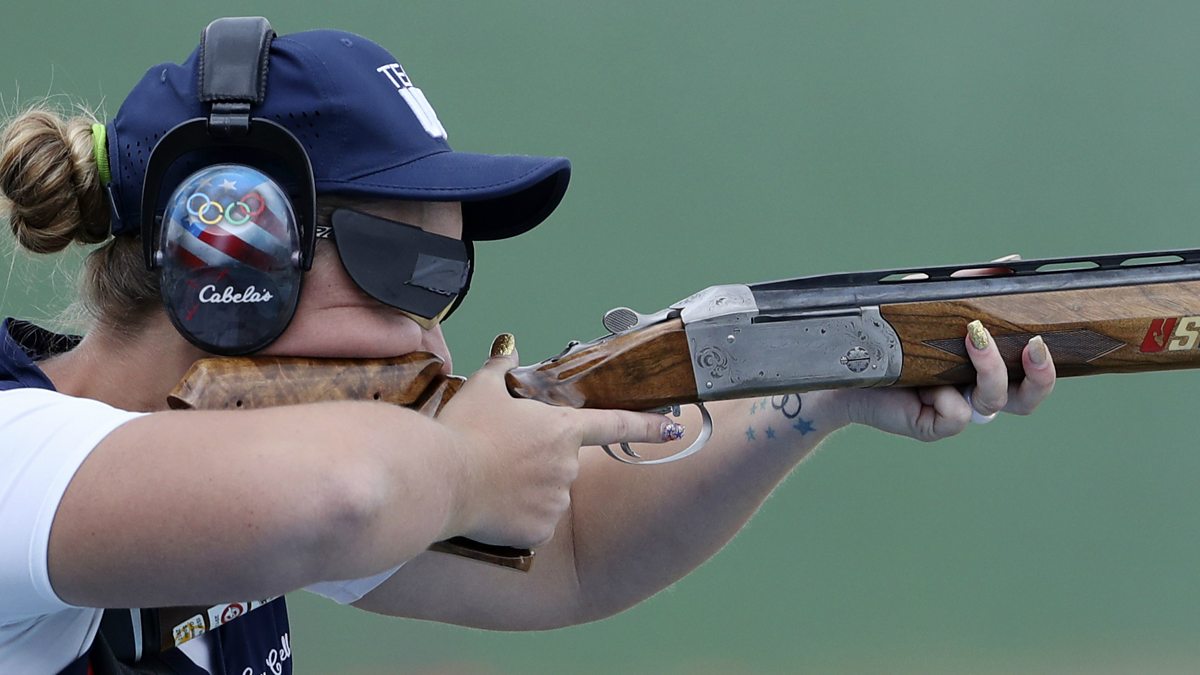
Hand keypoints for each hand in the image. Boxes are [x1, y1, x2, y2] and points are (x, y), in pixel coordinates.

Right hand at [437, 334, 674, 547]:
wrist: (440, 480)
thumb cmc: (463, 430)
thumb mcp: (481, 389)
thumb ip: (500, 367)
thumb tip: (508, 348)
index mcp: (561, 429)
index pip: (615, 425)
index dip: (646, 426)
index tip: (673, 428)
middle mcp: (567, 467)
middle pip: (562, 463)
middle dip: (538, 461)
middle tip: (500, 456)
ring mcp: (556, 501)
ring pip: (547, 495)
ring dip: (526, 490)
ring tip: (490, 480)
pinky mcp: (539, 532)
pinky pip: (533, 524)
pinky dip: (516, 519)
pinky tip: (492, 507)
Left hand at [830, 254, 1056, 440]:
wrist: (845, 363)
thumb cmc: (891, 333)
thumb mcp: (932, 303)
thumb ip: (968, 286)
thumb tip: (1010, 263)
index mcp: (984, 367)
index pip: (1030, 372)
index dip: (1046, 362)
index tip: (1045, 335)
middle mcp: (975, 392)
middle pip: (1028, 399)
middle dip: (1041, 376)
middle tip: (1034, 347)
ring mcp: (956, 411)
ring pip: (994, 404)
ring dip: (992, 370)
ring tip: (973, 338)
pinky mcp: (934, 427)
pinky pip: (957, 416)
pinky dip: (945, 396)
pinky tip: (923, 384)